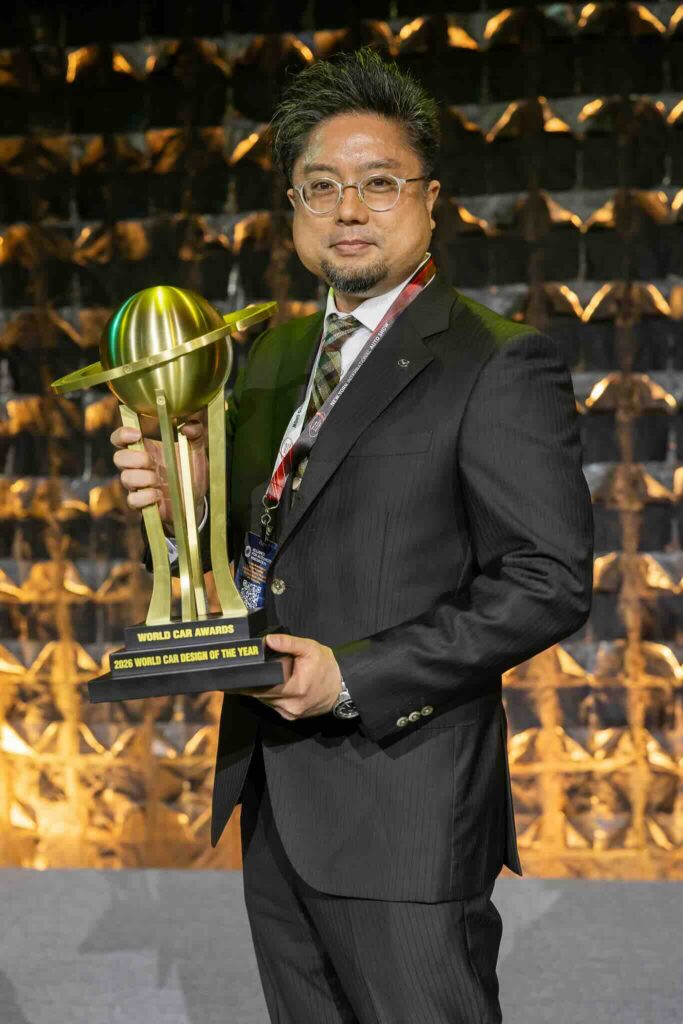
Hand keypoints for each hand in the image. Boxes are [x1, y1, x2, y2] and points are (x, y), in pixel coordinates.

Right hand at [111, 410, 207, 529]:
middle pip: (118, 457)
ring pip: (125, 478)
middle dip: (133, 458)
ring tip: (158, 480)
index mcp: (147, 449)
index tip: (137, 434)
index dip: (122, 434)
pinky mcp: (142, 503)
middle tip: (151, 461)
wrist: (196, 499)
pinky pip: (132, 500)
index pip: (121, 439)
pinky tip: (158, 495)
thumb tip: (189, 426)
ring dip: (142, 478)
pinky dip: (144, 497)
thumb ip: (196, 434)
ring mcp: (138, 485)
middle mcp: (138, 467)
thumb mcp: (196, 450)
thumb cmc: (190, 471)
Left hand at [232, 633, 342, 720]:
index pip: (260, 687)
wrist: (343, 687)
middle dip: (251, 682)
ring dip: (260, 688)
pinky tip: (270, 684)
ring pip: (264, 701)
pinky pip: (272, 705)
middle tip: (241, 671)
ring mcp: (289, 713)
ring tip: (257, 675)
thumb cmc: (327, 667)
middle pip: (259, 695)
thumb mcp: (310, 648)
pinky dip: (268, 695)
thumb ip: (288, 643)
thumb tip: (267, 640)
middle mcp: (289, 706)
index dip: (245, 681)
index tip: (233, 674)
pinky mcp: (290, 717)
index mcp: (294, 689)